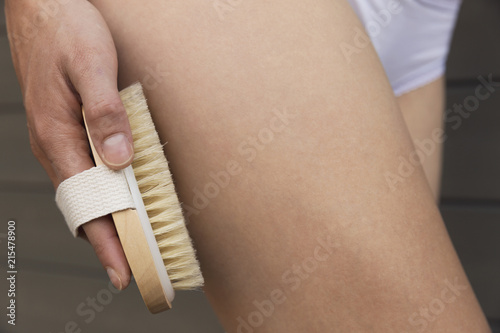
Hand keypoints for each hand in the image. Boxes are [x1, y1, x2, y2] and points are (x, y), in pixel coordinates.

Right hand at [5, 0, 131, 289]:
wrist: (41, 4)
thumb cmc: (64, 30)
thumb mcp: (92, 67)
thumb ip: (104, 114)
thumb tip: (119, 161)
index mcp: (58, 137)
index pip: (86, 205)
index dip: (106, 242)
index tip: (125, 272)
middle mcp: (56, 145)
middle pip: (85, 206)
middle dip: (110, 240)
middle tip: (137, 266)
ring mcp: (60, 137)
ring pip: (86, 190)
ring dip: (110, 216)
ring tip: (133, 241)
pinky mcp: (68, 127)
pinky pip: (88, 170)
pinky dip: (107, 190)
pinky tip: (121, 195)